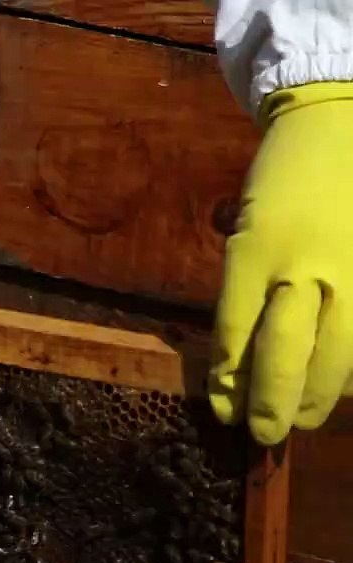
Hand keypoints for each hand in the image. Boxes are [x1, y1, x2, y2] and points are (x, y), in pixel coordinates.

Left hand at [210, 82, 352, 445]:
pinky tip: (342, 386)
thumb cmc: (281, 181)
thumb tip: (238, 360)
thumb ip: (243, 290)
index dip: (230, 381)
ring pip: (338, 356)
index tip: (226, 412)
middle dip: (273, 403)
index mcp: (256, 252)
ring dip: (318, 397)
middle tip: (265, 433)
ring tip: (302, 417)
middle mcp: (306, 267)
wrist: (340, 124)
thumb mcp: (244, 229)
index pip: (236, 332)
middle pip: (286, 354)